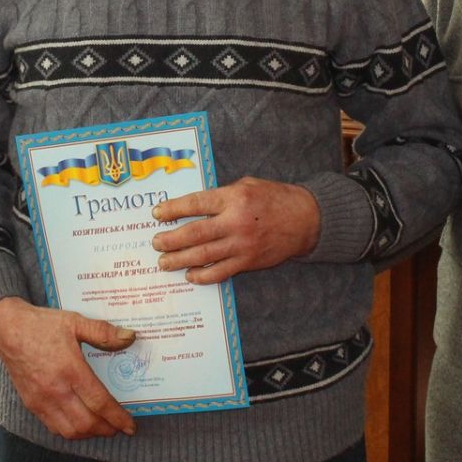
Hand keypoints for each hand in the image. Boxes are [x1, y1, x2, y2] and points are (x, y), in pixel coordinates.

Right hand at [0, 297, 136, 438]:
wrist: (8, 330)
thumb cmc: (42, 325)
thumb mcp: (75, 322)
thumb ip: (103, 332)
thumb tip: (131, 336)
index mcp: (70, 369)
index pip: (99, 402)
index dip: (117, 417)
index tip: (130, 426)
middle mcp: (56, 390)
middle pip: (86, 423)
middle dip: (107, 429)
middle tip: (118, 427)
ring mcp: (41, 400)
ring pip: (70, 430)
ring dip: (89, 434)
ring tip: (101, 427)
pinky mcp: (31, 404)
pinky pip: (53, 427)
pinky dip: (70, 431)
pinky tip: (79, 423)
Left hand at [150, 177, 320, 284]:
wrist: (306, 220)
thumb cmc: (274, 198)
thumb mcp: (247, 185)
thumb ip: (221, 195)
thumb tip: (191, 206)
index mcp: (234, 197)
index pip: (196, 203)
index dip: (173, 209)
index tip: (157, 214)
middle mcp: (236, 222)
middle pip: (195, 233)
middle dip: (171, 240)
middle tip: (155, 243)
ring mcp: (242, 245)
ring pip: (204, 256)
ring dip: (180, 260)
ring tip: (164, 262)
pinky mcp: (249, 262)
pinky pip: (221, 272)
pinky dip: (203, 275)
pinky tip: (191, 275)